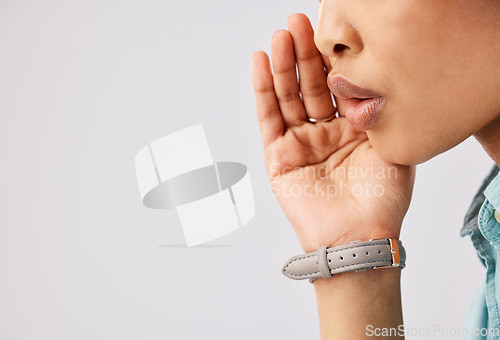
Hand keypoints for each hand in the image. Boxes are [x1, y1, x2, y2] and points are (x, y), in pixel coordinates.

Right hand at [251, 13, 414, 252]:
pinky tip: (259, 63)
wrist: (359, 237)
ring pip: (288, 97)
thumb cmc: (382, 199)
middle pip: (311, 85)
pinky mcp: (278, 157)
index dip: (333, 57)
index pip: (339, 84)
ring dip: (282, 66)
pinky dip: (262, 91)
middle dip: (304, 54)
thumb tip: (364, 74)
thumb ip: (375, 110)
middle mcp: (326, 132)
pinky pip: (268, 119)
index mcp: (354, 128)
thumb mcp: (391, 145)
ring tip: (279, 36)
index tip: (328, 29)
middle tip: (297, 23)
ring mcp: (301, 143)